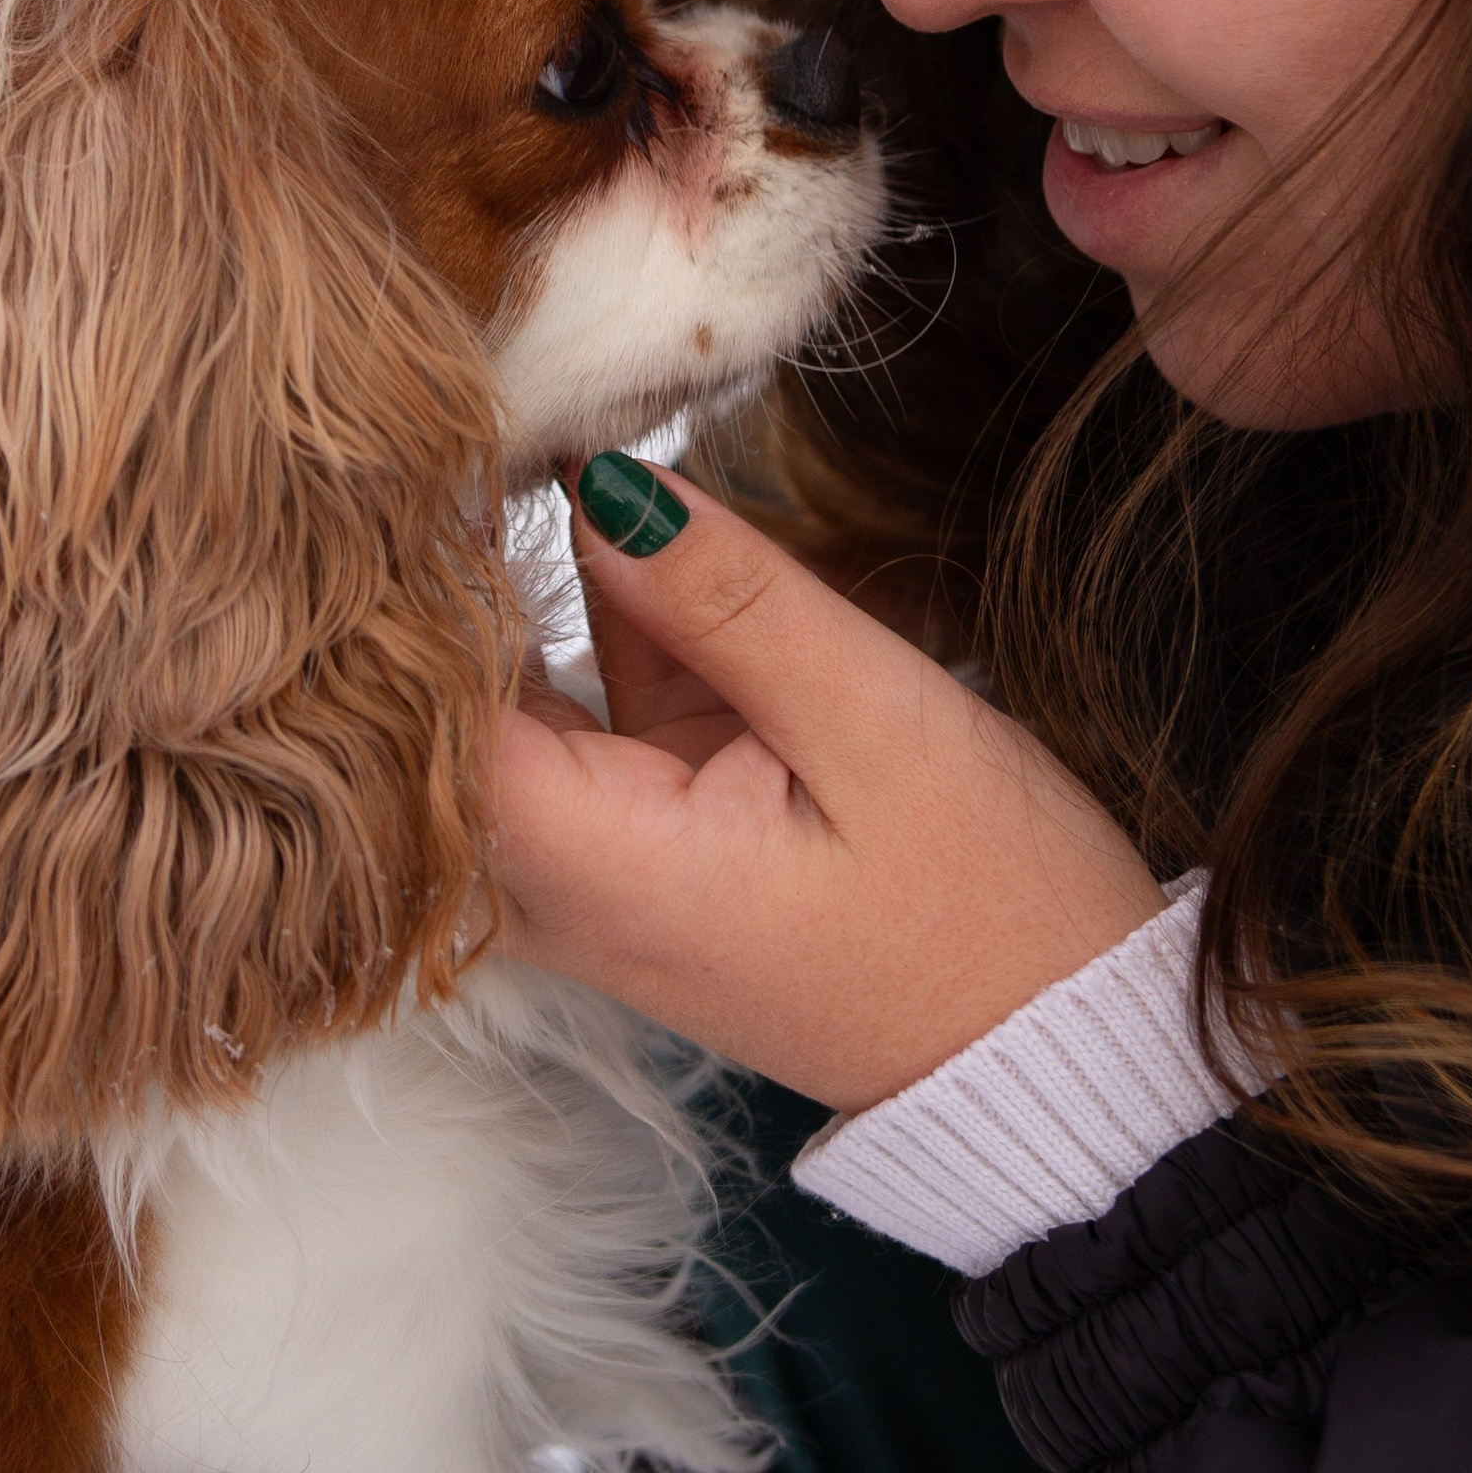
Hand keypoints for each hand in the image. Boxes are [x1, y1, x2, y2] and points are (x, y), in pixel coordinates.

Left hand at [492, 460, 1161, 1109]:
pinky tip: (609, 510)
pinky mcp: (648, 836)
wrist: (1058, 1047)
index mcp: (604, 877)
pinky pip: (584, 713)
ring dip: (513, 583)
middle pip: (441, 721)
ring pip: (509, 705)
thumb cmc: (991, 911)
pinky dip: (593, 616)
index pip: (429, 727)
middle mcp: (567, 888)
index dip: (413, 590)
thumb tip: (604, 479)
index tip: (427, 455)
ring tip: (524, 430)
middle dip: (442, 576)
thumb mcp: (875, 725)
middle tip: (455, 425)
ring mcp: (602, 864)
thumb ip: (729, 603)